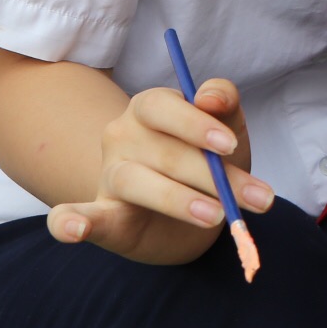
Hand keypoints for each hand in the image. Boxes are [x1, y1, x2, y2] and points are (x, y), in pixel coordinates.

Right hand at [46, 79, 275, 264]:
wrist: (192, 212)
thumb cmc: (208, 158)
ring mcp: (109, 176)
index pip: (163, 106)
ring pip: (136, 182)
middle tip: (255, 198)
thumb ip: (224, 102)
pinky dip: (70, 222)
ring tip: (216, 216)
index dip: (195, 124)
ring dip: (179, 200)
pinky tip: (72, 229)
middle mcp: (122, 136)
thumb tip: (210, 97)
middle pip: (163, 152)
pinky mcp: (103, 216)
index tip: (230, 145)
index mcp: (150, 107)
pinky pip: (77, 215)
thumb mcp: (227, 127)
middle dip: (214, 176)